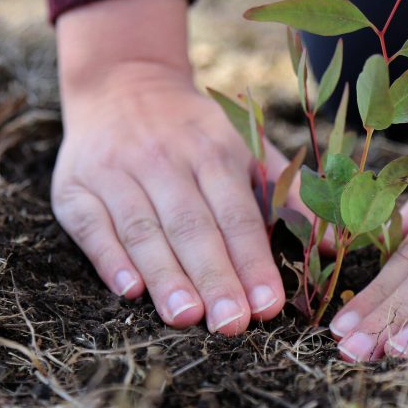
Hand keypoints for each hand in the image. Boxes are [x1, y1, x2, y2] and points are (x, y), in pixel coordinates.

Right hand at [52, 0, 300, 334]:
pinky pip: (92, 226)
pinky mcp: (74, 187)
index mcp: (213, 152)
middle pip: (192, 226)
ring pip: (143, 230)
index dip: (253, 260)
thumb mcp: (245, 147)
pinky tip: (129, 290)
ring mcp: (116, 171)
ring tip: (187, 316)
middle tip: (232, 323)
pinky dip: (109, 258)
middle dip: (214, 277)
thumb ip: (286, 193)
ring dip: (165, 275)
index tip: (269, 304)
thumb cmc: (195, 132)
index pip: (237, 215)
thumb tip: (334, 244)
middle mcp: (164, 159)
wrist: (122, 83)